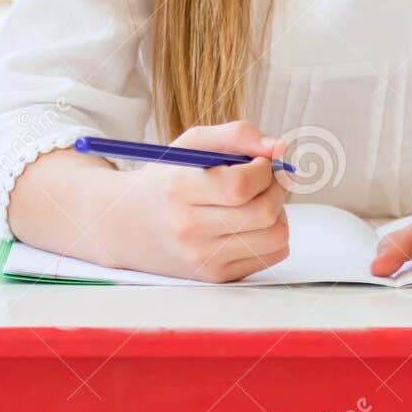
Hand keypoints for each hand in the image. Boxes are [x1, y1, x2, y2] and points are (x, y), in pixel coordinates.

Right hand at [107, 120, 289, 282]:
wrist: (129, 225)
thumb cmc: (169, 179)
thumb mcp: (194, 144)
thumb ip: (238, 135)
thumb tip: (281, 148)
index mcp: (179, 189)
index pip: (241, 186)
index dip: (264, 170)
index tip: (260, 163)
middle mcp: (188, 228)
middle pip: (264, 212)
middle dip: (277, 189)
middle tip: (267, 180)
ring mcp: (203, 257)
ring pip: (276, 236)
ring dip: (279, 213)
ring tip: (258, 201)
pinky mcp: (217, 276)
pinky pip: (273, 255)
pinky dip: (272, 235)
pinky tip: (251, 224)